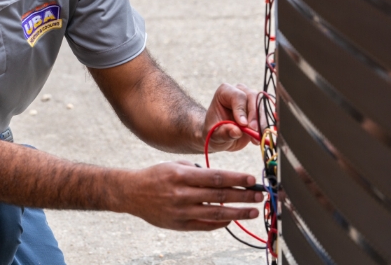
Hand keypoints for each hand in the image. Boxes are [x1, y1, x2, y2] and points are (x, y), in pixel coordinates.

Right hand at [119, 161, 262, 230]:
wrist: (131, 193)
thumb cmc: (155, 176)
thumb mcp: (175, 165)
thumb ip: (197, 171)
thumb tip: (222, 179)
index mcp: (181, 176)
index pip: (215, 177)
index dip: (235, 179)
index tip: (251, 180)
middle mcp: (182, 194)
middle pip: (219, 196)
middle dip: (242, 196)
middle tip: (259, 195)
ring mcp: (181, 212)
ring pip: (216, 214)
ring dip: (237, 213)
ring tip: (252, 211)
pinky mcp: (179, 225)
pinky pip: (205, 226)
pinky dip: (220, 223)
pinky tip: (232, 219)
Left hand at [204, 83, 259, 151]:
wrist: (219, 135)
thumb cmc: (213, 131)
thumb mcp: (214, 134)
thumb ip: (223, 132)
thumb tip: (236, 131)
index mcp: (225, 92)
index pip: (238, 96)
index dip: (241, 110)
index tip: (243, 124)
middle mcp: (240, 92)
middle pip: (253, 98)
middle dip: (254, 115)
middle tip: (253, 130)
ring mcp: (251, 100)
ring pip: (261, 107)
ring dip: (261, 123)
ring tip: (255, 138)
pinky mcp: (259, 110)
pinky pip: (265, 117)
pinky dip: (263, 128)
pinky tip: (257, 139)